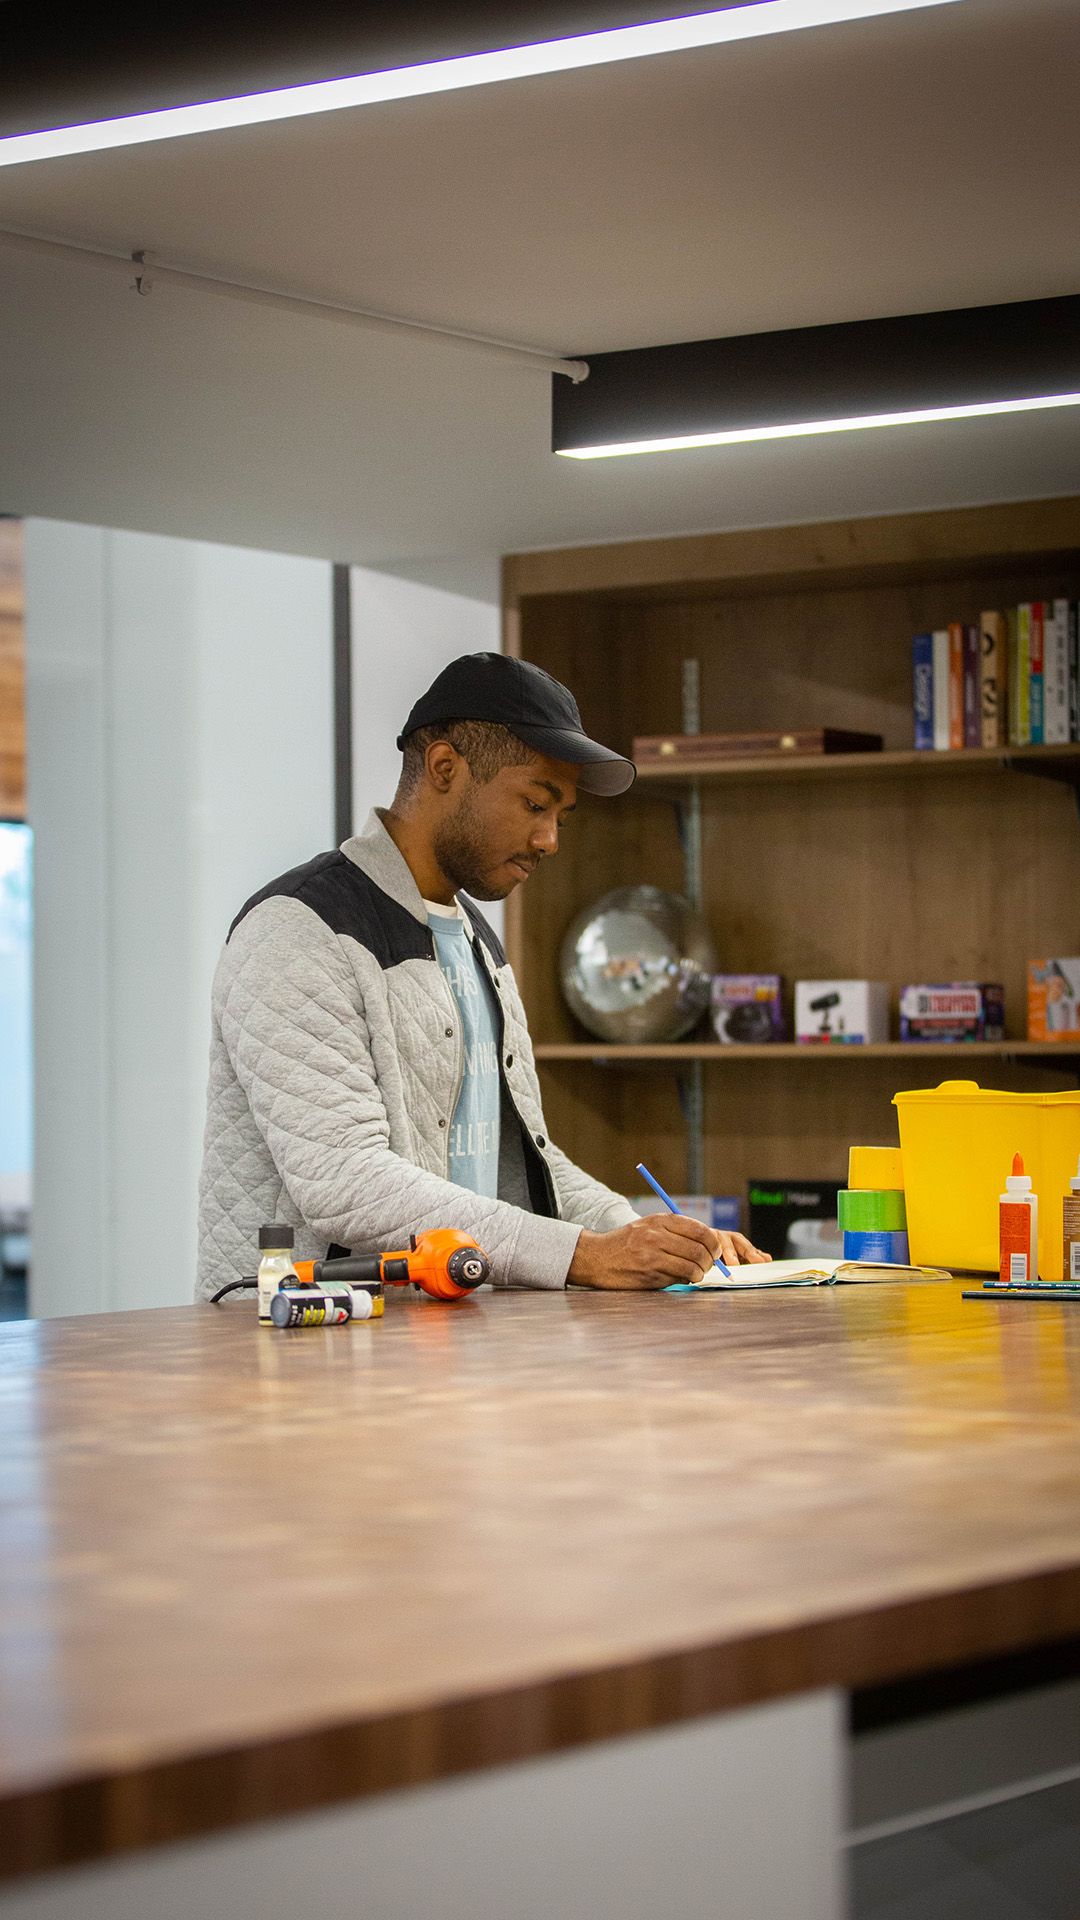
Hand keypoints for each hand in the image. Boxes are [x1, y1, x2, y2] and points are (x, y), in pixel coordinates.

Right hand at [567, 1215, 770, 1290]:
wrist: (596, 1258)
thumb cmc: (626, 1243)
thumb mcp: (647, 1226)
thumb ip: (674, 1231)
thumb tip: (707, 1244)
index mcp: (659, 1221)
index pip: (699, 1229)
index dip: (713, 1242)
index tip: (715, 1250)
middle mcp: (657, 1235)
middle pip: (699, 1248)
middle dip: (710, 1260)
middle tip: (708, 1265)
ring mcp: (653, 1255)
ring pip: (693, 1265)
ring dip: (700, 1273)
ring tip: (696, 1274)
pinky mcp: (649, 1273)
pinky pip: (679, 1278)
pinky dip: (688, 1280)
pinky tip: (684, 1279)